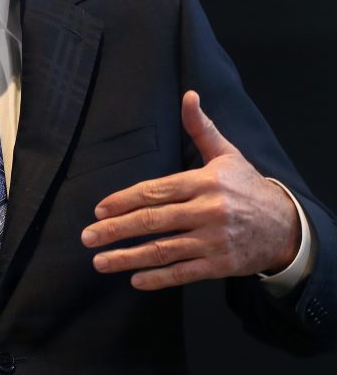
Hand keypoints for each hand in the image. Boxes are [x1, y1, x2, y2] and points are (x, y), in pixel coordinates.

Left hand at [80, 91, 299, 289]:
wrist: (287, 227)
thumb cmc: (248, 187)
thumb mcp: (227, 155)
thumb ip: (201, 128)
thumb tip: (188, 95)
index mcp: (204, 182)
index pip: (155, 191)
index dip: (124, 201)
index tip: (100, 209)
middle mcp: (208, 211)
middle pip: (153, 220)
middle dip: (116, 230)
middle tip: (87, 237)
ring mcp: (214, 240)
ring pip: (163, 250)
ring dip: (128, 258)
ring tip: (99, 261)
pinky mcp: (222, 265)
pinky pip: (184, 272)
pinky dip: (159, 278)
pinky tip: (135, 280)